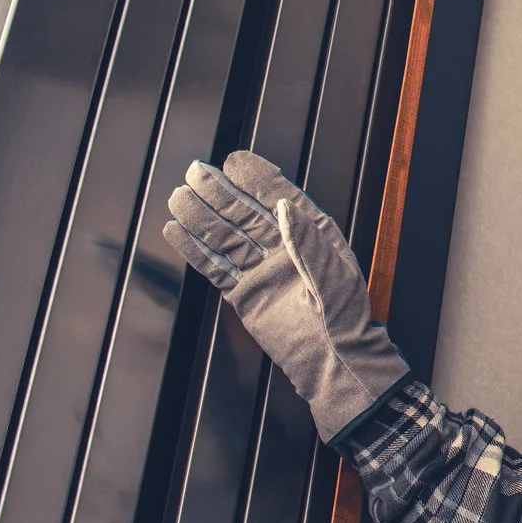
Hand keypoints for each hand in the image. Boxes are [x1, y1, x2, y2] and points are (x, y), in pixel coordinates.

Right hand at [163, 151, 409, 439]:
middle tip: (195, 171)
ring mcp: (262, 269)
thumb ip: (306, 242)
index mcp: (313, 235)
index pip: (281, 197)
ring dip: (201, 217)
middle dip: (221, 192)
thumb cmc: (345, 319)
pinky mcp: (244, 293)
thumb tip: (283, 205)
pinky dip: (195, 250)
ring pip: (226, 237)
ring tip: (177, 196)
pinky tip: (175, 231)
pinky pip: (216, 267)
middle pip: (245, 213)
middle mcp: (284, 247)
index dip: (257, 178)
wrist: (335, 362)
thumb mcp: (333, 277)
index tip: (234, 160)